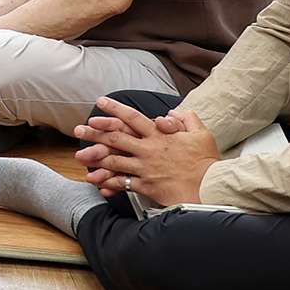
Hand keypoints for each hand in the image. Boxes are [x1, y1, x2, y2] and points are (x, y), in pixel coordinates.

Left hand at [72, 99, 219, 205]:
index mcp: (159, 135)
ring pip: (114, 161)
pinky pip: (122, 184)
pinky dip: (109, 183)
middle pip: (115, 139)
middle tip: (79, 130)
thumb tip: (173, 112)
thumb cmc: (206, 161)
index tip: (101, 102)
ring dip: (96, 159)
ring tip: (81, 156)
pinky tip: (97, 183)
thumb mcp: (201, 134)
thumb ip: (187, 119)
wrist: (210, 187)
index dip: (115, 109)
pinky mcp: (146, 186)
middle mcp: (148, 150)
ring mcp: (145, 168)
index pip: (133, 117)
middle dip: (94, 133)